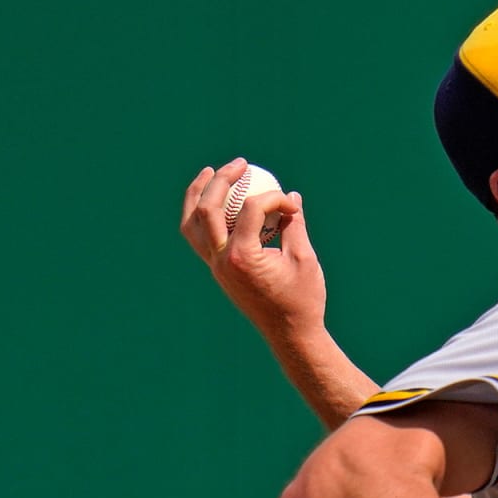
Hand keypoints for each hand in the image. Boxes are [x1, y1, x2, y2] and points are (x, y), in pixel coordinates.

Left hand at [180, 158, 324, 339]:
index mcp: (243, 257)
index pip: (251, 210)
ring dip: (197, 195)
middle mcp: (222, 260)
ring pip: (192, 224)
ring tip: (209, 173)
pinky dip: (201, 216)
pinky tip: (213, 202)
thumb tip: (291, 198)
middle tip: (240, 164)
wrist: (290, 334)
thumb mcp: (304, 259)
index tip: (293, 204)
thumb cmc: (302, 299)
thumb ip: (295, 225)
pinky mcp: (217, 270)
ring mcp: (215, 266)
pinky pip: (199, 237)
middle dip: (222, 180)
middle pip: (208, 209)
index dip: (274, 198)